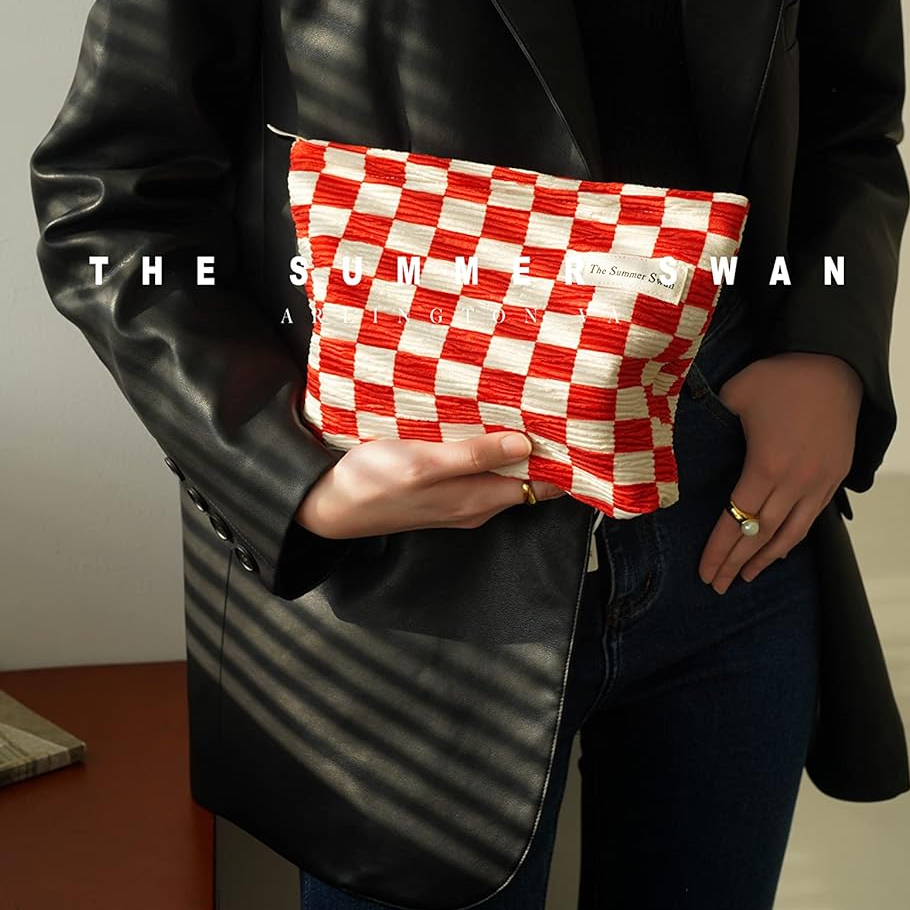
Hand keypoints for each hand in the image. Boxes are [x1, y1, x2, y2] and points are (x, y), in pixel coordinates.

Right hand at [296, 431, 563, 539]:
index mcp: (479, 500)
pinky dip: (492, 448)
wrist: (327, 505)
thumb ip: (475, 456)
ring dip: (518, 445)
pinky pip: (479, 468)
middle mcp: (476, 505)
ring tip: (534, 406)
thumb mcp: (425, 464)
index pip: (542, 486)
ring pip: (504, 472)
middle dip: (547, 448)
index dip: (564, 461)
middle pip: (527, 478)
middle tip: (564, 405)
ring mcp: (458, 498)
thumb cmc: (373, 482)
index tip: (582, 429)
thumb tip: (527, 446)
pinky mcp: (440, 488)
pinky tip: (489, 422)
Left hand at [698, 352, 862, 592]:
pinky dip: (794, 538)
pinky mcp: (836, 477)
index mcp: (766, 465)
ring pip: (791, 533)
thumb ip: (712, 422)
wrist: (834, 365)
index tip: (705, 571)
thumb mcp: (736, 394)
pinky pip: (812, 517)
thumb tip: (681, 435)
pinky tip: (780, 549)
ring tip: (746, 577)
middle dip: (737, 562)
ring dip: (766, 558)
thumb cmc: (780, 376)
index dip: (720, 548)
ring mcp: (819, 482)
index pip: (737, 519)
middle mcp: (795, 482)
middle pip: (761, 534)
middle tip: (718, 585)